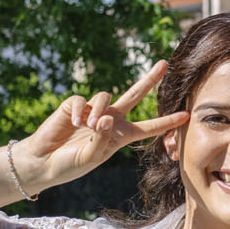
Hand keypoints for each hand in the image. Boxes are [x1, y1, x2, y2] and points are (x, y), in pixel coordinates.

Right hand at [18, 61, 189, 188]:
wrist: (43, 161)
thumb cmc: (70, 164)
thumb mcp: (91, 158)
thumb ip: (102, 139)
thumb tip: (106, 117)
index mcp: (120, 136)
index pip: (148, 127)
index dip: (166, 122)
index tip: (186, 115)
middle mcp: (110, 119)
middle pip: (135, 94)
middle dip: (150, 79)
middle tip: (164, 64)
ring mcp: (93, 110)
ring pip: (105, 97)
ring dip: (98, 111)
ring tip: (88, 126)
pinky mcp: (75, 105)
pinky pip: (83, 100)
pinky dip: (79, 111)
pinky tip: (73, 123)